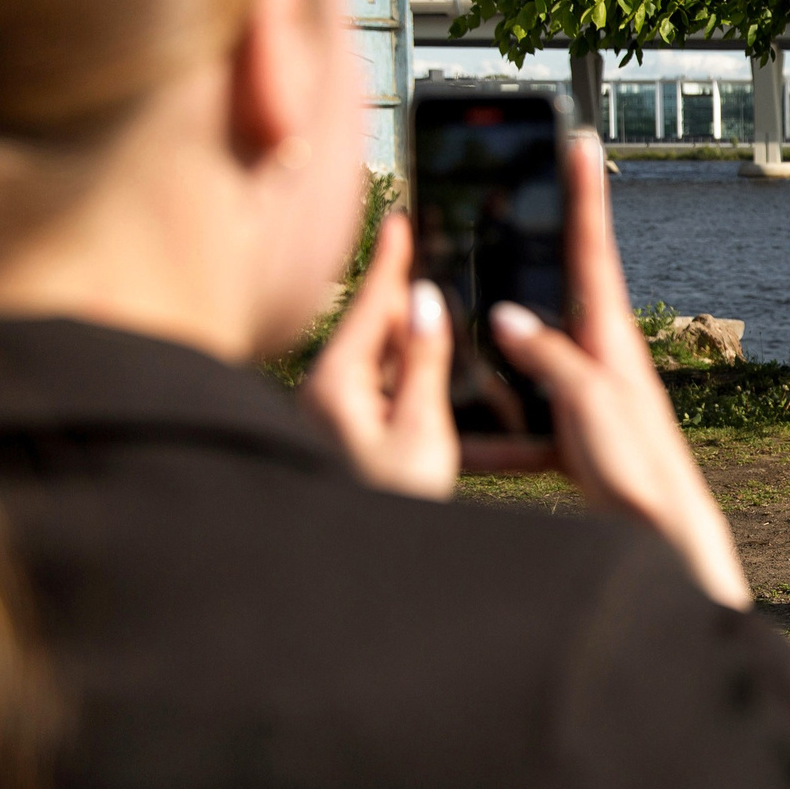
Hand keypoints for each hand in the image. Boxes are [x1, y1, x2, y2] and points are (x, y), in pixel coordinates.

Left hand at [301, 213, 458, 499]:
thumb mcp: (421, 431)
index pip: (368, 305)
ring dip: (429, 353)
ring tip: (458, 327)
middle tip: (440, 264)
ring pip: (393, 369)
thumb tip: (426, 303)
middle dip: (415, 304)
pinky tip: (451, 387)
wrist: (359, 569)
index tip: (399, 218)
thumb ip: (425, 364)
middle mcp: (332, 394)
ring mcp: (341, 419)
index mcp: (338, 382)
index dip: (390, 261)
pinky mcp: (355, 442)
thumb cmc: (391, 503)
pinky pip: (395, 403)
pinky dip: (426, 392)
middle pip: (382, 333)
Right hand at [480, 132, 754, 609]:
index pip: (592, 250)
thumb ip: (548, 358)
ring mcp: (584, 390)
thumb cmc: (635, 465)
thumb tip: (506, 316)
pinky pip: (522, 416)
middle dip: (525, 258)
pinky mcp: (572, 429)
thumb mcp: (588, 403)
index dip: (584, 195)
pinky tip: (464, 441)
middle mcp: (599, 355)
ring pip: (525, 356)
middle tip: (502, 206)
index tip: (581, 141)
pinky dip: (495, 430)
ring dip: (495, 355)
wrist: (661, 533)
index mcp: (608, 336)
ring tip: (458, 335)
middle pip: (553, 292)